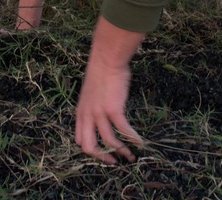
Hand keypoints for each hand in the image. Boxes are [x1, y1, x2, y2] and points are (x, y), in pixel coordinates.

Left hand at [74, 19, 144, 163]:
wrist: (106, 59)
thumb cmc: (101, 73)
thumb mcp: (90, 94)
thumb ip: (93, 108)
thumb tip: (102, 119)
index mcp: (80, 113)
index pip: (80, 139)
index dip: (91, 151)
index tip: (104, 154)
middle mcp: (87, 116)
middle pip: (89, 146)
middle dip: (103, 157)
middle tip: (115, 161)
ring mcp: (100, 113)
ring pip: (109, 141)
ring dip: (122, 151)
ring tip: (131, 156)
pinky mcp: (114, 110)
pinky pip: (124, 130)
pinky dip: (133, 139)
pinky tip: (140, 142)